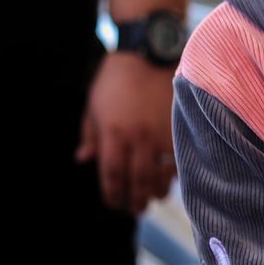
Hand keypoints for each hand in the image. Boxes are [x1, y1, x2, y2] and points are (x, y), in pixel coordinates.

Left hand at [75, 52, 175, 213]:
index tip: (114, 203)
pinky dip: (176, 172)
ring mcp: (161, 133)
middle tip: (135, 210)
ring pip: (161, 173)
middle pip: (137, 180)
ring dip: (156, 191)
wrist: (148, 54)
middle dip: (135, 200)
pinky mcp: (179, 127)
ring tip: (153, 197)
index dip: (113, 194)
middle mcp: (138, 137)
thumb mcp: (94, 105)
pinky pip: (179, 158)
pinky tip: (172, 178)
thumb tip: (84, 160)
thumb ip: (90, 135)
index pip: (112, 174)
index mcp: (113, 133)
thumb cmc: (116, 80)